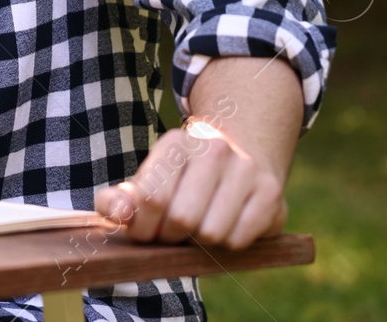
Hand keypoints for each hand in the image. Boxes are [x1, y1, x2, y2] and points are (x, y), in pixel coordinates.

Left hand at [93, 123, 288, 249]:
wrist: (240, 157)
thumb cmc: (180, 182)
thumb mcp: (144, 183)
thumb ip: (115, 201)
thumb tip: (122, 213)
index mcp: (175, 143)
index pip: (152, 197)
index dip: (144, 227)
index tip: (146, 231)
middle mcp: (213, 147)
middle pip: (182, 219)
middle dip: (173, 236)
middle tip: (176, 230)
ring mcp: (246, 167)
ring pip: (212, 233)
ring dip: (201, 242)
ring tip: (201, 225)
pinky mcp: (270, 192)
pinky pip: (239, 240)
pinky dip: (228, 244)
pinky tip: (227, 225)